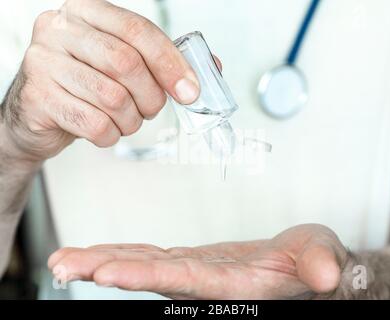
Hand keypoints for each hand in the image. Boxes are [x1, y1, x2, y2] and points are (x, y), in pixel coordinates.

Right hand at [1, 0, 200, 162]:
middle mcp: (61, 30)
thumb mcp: (121, 62)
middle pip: (126, 63)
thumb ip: (162, 61)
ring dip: (131, 119)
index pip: (138, 31)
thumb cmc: (87, 82)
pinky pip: (94, 124)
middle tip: (153, 109)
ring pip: (112, 98)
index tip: (190, 91)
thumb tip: (212, 67)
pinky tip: (105, 130)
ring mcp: (44, 62)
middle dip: (151, 96)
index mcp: (88, 12)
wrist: (40, 109)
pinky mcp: (38, 97)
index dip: (171, 63)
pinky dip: (110, 135)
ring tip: (126, 119)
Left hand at [48, 224, 347, 298]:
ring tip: (66, 260)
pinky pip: (154, 254)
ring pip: (145, 263)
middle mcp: (207, 281)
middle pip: (150, 275)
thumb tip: (329, 274)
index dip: (145, 275)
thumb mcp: (323, 255)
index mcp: (235, 284)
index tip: (106, 273)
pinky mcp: (195, 260)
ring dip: (105, 261)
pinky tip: (103, 253)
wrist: (306, 263)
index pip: (183, 281)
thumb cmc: (315, 260)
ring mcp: (197, 270)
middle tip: (62, 264)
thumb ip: (320, 263)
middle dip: (106, 269)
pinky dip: (127, 252)